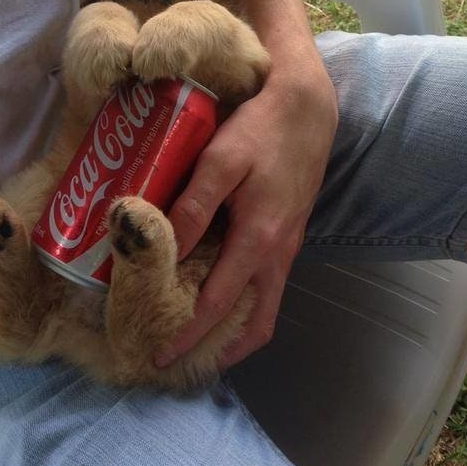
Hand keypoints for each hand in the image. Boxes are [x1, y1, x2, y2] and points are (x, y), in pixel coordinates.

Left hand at [155, 59, 337, 369]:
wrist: (307, 107)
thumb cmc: (261, 130)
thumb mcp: (222, 161)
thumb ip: (194, 206)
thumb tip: (165, 249)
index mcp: (259, 241)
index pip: (219, 305)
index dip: (188, 335)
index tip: (159, 356)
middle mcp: (278, 254)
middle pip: (257, 325)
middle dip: (221, 350)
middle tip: (182, 359)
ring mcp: (288, 246)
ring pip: (264, 306)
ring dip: (234, 330)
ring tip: (197, 336)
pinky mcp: (288, 234)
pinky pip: (266, 285)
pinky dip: (243, 303)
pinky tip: (217, 292)